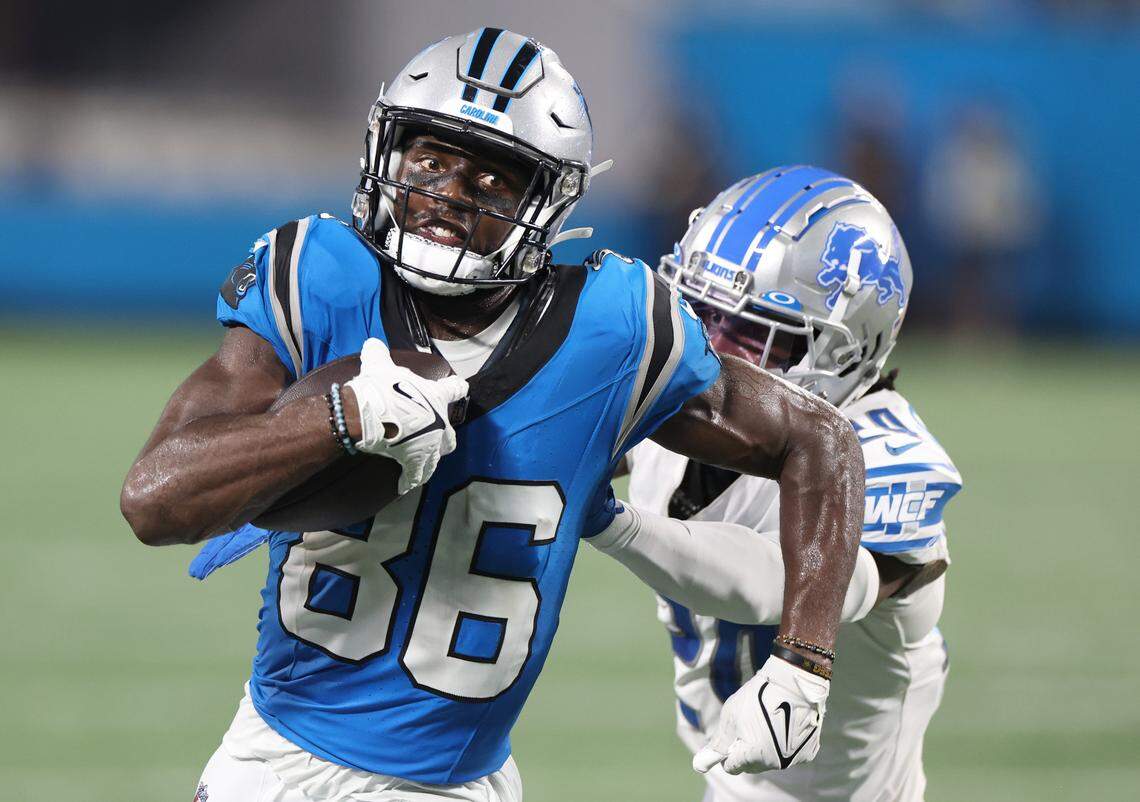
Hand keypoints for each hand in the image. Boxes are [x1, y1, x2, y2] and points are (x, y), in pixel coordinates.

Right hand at [345, 338, 468, 493]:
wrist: (367, 413)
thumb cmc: (379, 387)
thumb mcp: (378, 365)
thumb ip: (379, 354)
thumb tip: (372, 343)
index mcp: (436, 397)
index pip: (454, 389)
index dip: (457, 387)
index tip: (461, 388)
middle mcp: (439, 423)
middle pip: (450, 435)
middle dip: (444, 437)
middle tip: (434, 437)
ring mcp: (430, 445)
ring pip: (437, 457)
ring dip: (430, 460)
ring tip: (423, 465)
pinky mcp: (414, 461)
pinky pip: (415, 475)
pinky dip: (410, 480)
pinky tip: (405, 485)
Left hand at [693, 654, 828, 774]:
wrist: (793, 681)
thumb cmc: (757, 697)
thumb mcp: (730, 717)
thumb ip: (718, 744)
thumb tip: (699, 766)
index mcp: (753, 756)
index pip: (732, 766)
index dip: (728, 750)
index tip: (732, 734)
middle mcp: (774, 763)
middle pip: (752, 765)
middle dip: (746, 750)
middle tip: (750, 725)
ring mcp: (793, 759)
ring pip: (770, 760)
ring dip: (765, 747)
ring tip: (768, 721)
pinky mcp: (807, 752)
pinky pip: (789, 754)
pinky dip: (784, 744)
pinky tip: (784, 725)